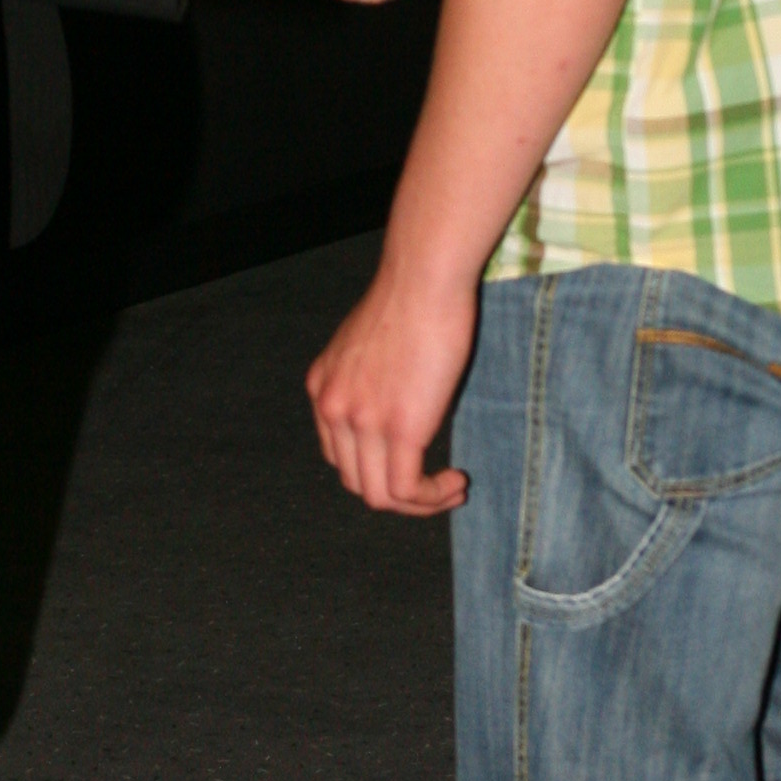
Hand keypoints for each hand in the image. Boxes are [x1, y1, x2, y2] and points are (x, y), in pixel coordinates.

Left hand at [307, 254, 477, 513]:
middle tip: (436, 484)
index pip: (338, 455)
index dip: (377, 468)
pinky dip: (432, 498)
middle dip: (398, 492)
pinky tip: (456, 482)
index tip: (414, 462)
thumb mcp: (371, 343)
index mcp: (323, 388)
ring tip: (451, 489)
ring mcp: (362, 421)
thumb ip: (371, 378)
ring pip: (379, 496)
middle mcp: (332, 408)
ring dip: (419, 504)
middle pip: (356, 481)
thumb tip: (398, 402)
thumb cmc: (412, 296)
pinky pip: (406, 491)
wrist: (425, 276)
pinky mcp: (399, 428)